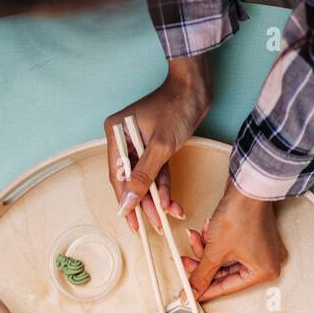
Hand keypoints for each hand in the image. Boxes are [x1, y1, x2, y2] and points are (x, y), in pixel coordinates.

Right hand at [105, 56, 211, 231]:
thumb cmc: (176, 107)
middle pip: (131, 179)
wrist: (197, 88)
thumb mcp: (160, 146)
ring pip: (145, 178)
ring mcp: (140, 143)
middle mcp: (124, 139)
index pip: (117, 175)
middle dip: (143, 202)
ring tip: (167, 216)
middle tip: (154, 224)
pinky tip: (171, 201)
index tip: (131, 221)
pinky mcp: (155, 146)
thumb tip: (128, 202)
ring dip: (156, 197)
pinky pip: (157, 171)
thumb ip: (143, 176)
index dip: (124, 200)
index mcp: (116, 134)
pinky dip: (164, 185)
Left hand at [183, 179, 287, 299]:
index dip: (205, 290)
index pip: (228, 287)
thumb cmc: (242, 214)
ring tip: (195, 238)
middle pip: (225, 272)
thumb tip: (192, 293)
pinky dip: (216, 240)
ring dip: (206, 249)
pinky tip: (208, 230)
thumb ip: (201, 276)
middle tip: (186, 262)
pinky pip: (230, 246)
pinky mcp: (254, 235)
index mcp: (264, 272)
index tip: (191, 294)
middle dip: (203, 263)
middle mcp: (267, 261)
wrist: (247, 185)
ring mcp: (261, 248)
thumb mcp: (215, 252)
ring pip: (225, 258)